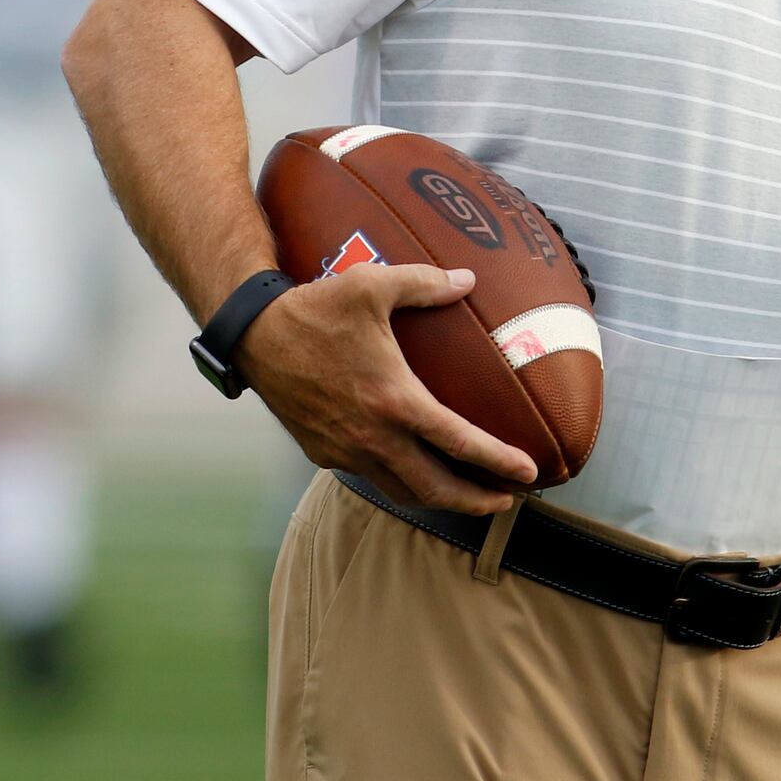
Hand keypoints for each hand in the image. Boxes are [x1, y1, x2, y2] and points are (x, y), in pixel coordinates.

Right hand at [237, 263, 539, 515]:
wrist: (253, 336)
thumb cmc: (315, 308)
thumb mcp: (372, 284)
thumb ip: (425, 283)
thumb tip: (468, 279)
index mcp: (394, 400)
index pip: (458, 442)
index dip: (498, 460)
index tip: (528, 473)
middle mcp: (372, 436)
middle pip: (435, 487)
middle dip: (476, 500)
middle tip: (506, 501)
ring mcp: (345, 450)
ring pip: (401, 490)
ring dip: (438, 498)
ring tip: (467, 495)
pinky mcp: (322, 452)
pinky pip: (369, 475)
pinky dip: (399, 480)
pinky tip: (411, 469)